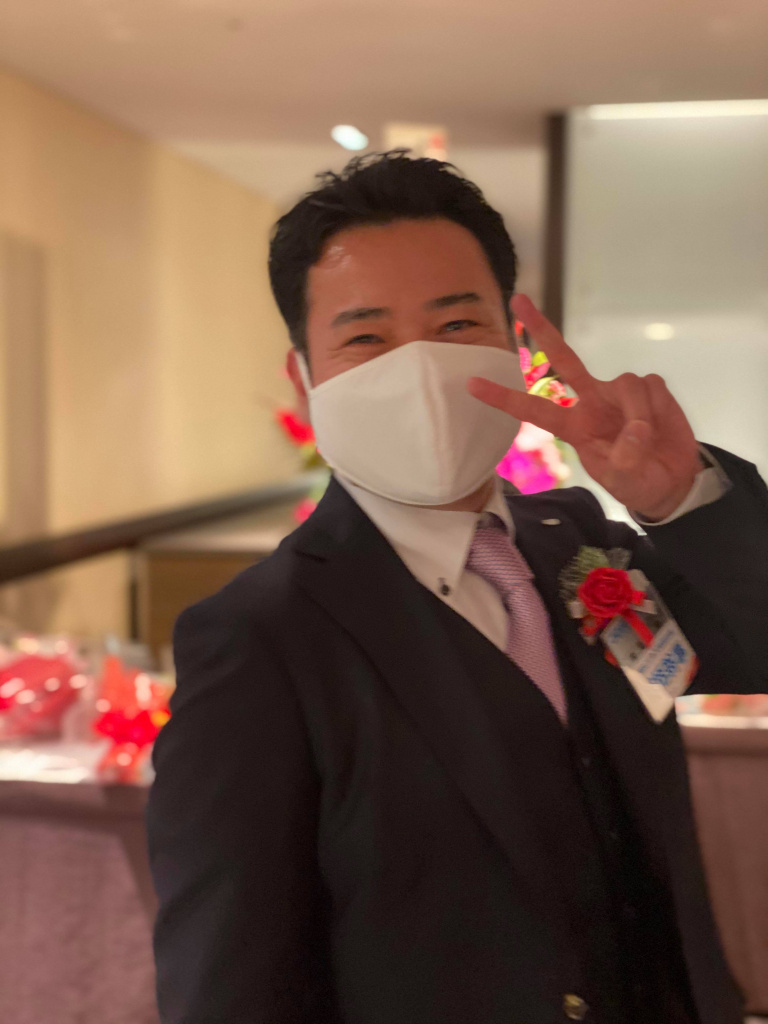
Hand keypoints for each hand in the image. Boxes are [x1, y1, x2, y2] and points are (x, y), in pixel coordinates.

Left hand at [468, 295, 700, 519]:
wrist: (673, 480)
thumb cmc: (637, 482)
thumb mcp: (624, 481)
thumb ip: (625, 461)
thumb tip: (635, 433)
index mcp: (574, 427)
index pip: (534, 409)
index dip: (503, 398)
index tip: (471, 384)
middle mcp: (592, 401)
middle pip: (563, 357)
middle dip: (541, 328)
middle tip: (517, 299)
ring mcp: (619, 392)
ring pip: (627, 384)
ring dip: (639, 414)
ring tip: (647, 441)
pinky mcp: (650, 387)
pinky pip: (651, 386)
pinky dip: (657, 409)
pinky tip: (660, 426)